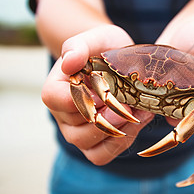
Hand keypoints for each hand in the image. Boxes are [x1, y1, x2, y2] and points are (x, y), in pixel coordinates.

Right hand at [42, 25, 154, 164]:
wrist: (119, 63)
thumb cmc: (104, 49)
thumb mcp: (96, 38)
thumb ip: (78, 46)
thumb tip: (68, 63)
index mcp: (55, 88)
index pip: (57, 100)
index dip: (85, 97)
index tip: (108, 88)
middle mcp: (62, 115)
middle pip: (77, 128)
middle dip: (109, 117)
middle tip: (131, 102)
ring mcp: (77, 132)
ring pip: (90, 146)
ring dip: (118, 132)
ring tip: (138, 112)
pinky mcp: (95, 144)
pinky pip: (102, 155)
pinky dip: (122, 142)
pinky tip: (138, 122)